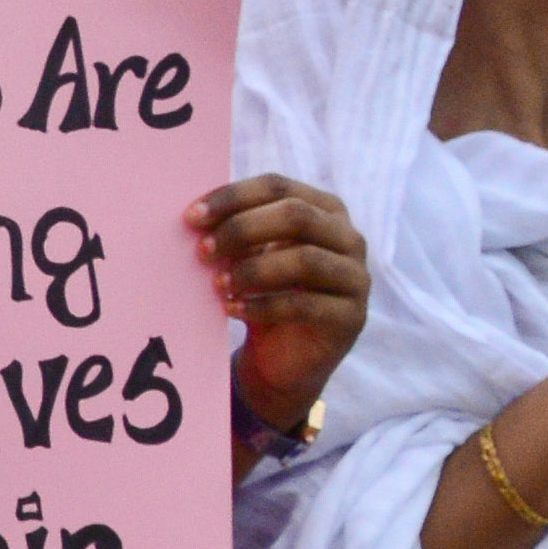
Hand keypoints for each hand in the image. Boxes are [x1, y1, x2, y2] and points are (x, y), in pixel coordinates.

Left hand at [195, 170, 368, 437]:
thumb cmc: (265, 296)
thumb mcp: (251, 257)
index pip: (278, 187)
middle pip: (296, 215)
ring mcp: (356, 277)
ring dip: (254, 270)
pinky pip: (306, 305)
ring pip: (305, 259)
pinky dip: (263, 306)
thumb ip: (237, 233)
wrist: (285, 361)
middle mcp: (348, 237)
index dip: (233, 198)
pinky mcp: (352, 317)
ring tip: (219, 285)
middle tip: (203, 251)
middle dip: (242, 229)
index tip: (191, 217)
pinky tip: (233, 310)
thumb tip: (198, 217)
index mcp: (324, 209)